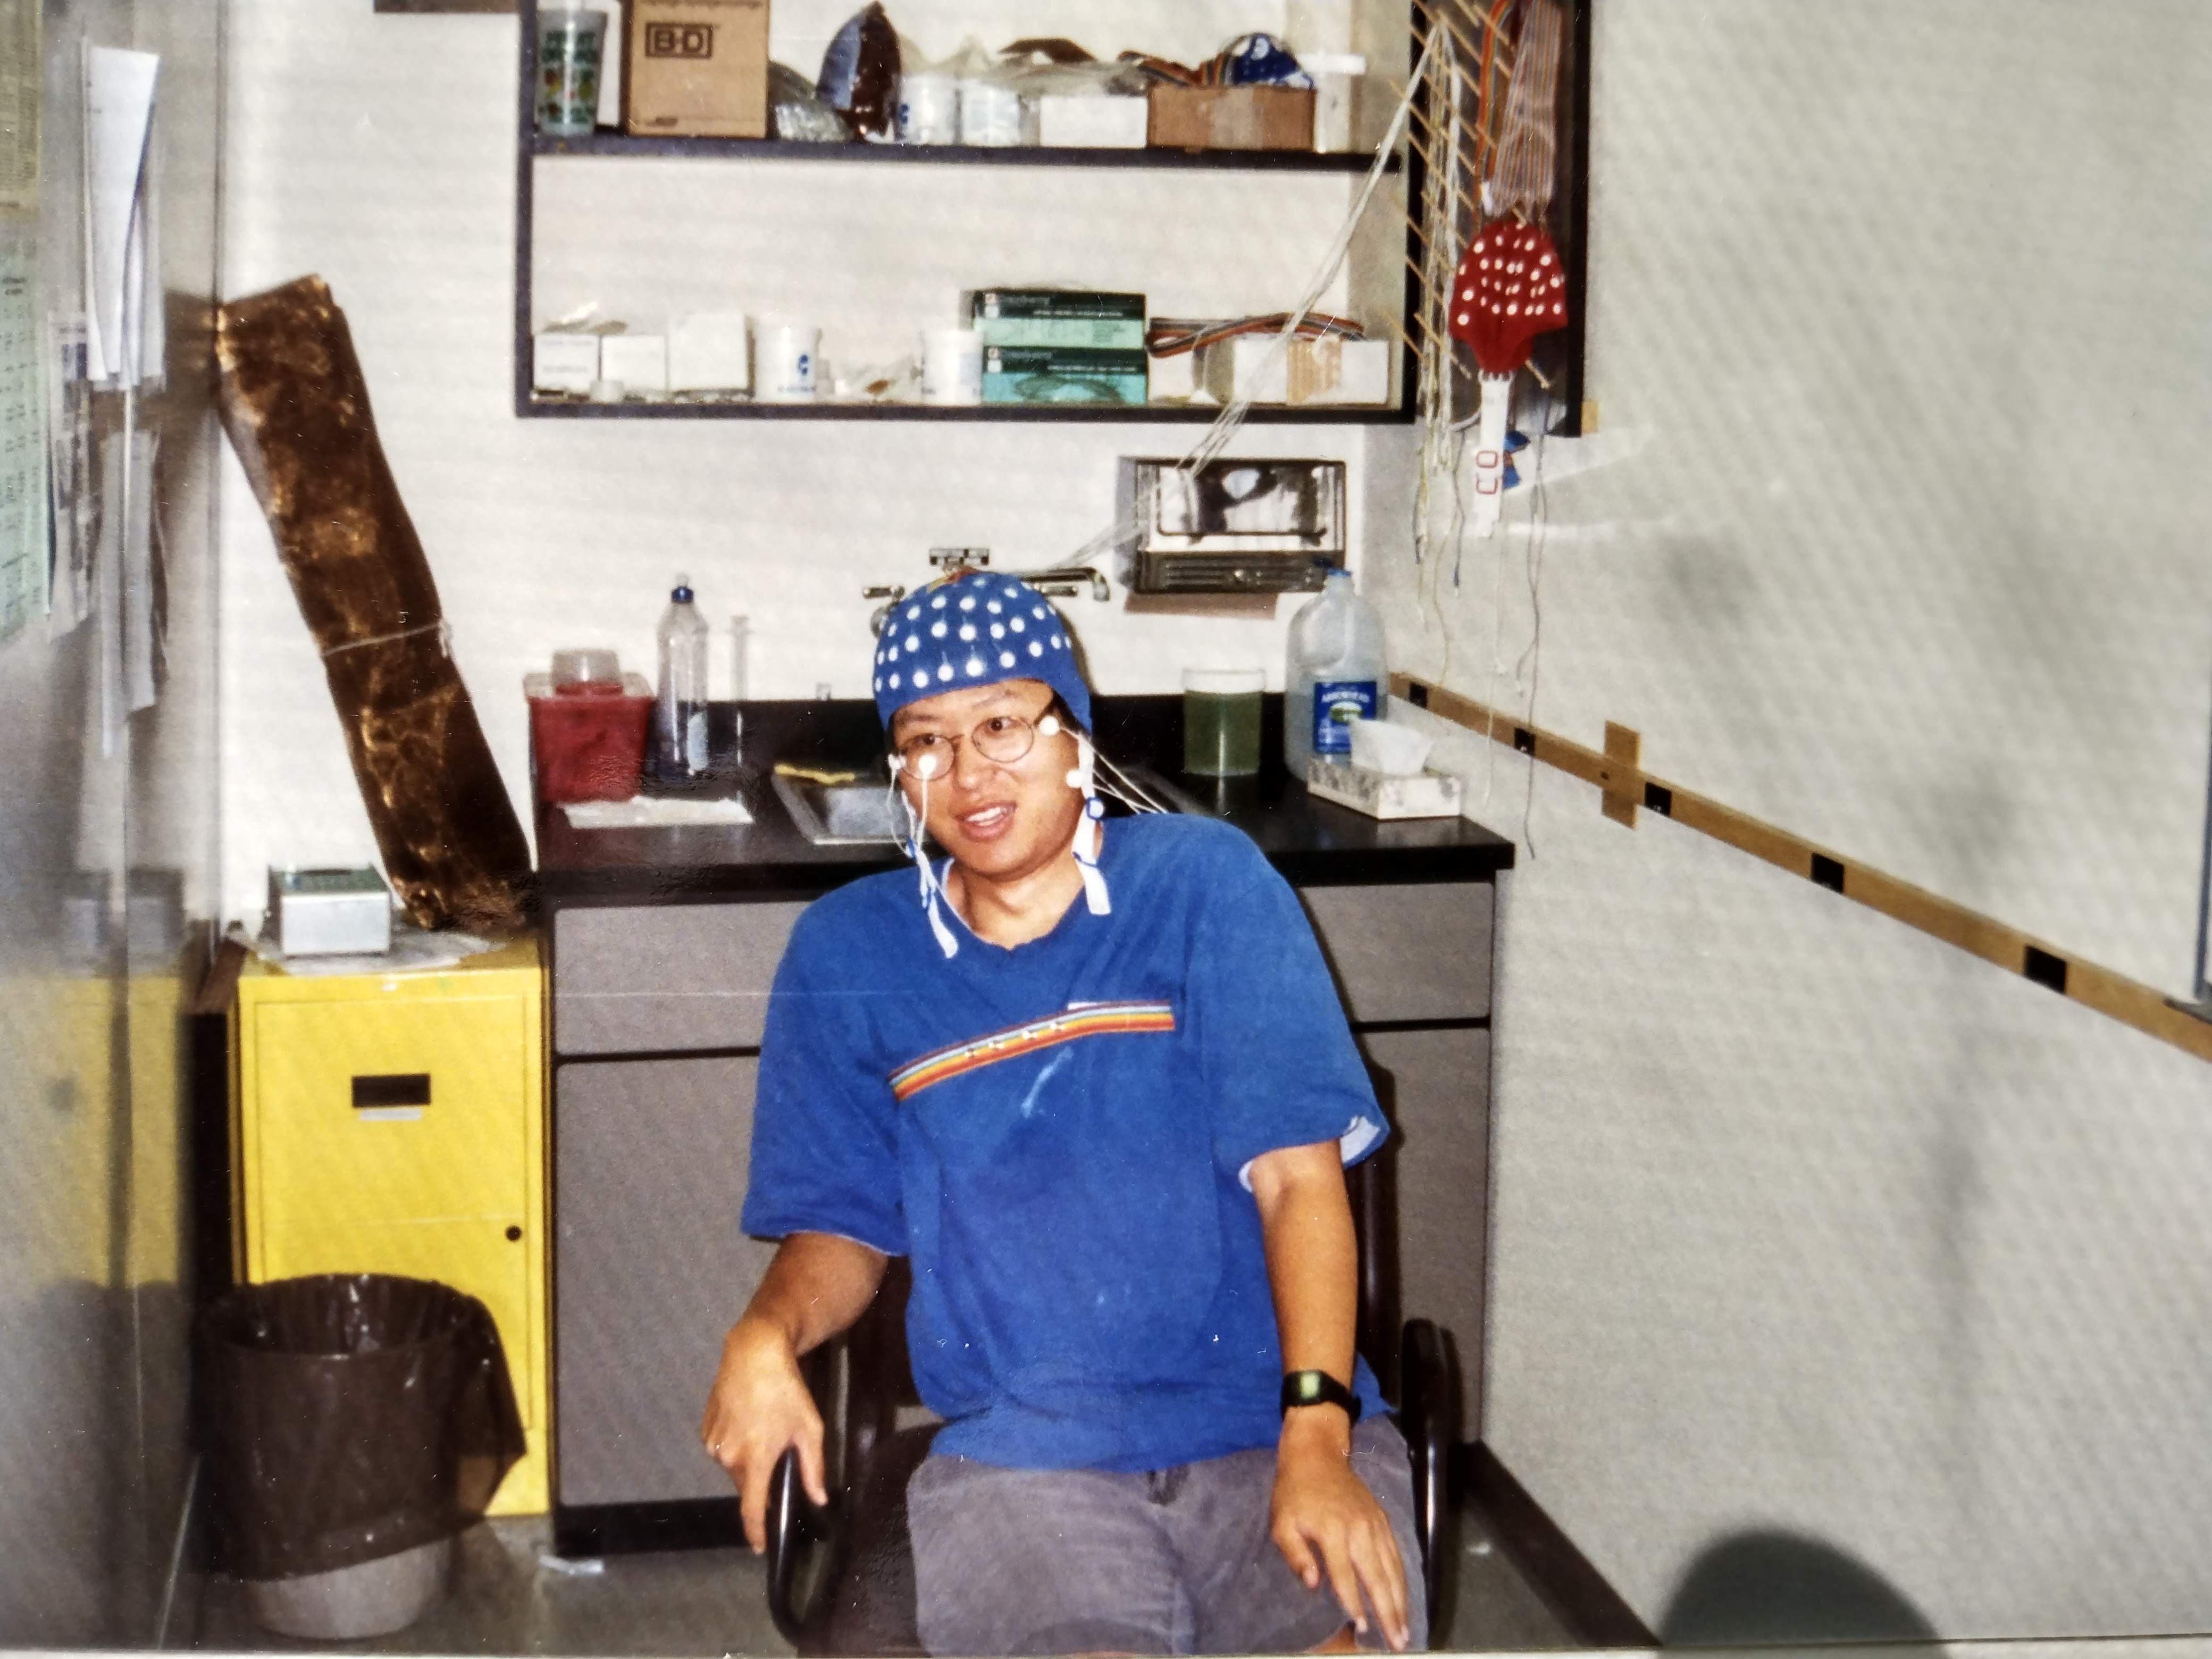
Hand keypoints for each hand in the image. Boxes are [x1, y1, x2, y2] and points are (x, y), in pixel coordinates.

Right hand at [700, 1315, 826, 1553]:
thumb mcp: (809, 1428)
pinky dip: (735, 1446)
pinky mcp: (705, 1429)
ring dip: (747, 1461)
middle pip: (746, 1486)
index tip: (760, 1548)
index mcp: (756, 1460)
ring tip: (763, 1432)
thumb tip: (819, 1498)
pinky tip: (748, 1423)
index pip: (753, 1509)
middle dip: (761, 1482)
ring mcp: (713, 1443)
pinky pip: (722, 1449)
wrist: (754, 1353)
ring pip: (733, 1467)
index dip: (756, 1533)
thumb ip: (814, 1468)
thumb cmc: (787, 1390)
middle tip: (778, 1458)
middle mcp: (728, 1457)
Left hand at [1270, 1410, 1410, 1651]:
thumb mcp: (1281, 1523)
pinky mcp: (1382, 1520)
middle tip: (1398, 1643)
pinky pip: (1396, 1554)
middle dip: (1389, 1612)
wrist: (1316, 1454)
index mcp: (1332, 1530)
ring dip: (1401, 1601)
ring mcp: (1374, 1524)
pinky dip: (1403, 1578)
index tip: (1363, 1629)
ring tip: (1406, 1630)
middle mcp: (1358, 1528)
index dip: (1353, 1603)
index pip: (1344, 1575)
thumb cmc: (1294, 1493)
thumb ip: (1295, 1555)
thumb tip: (1312, 1584)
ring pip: (1392, 1568)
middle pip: (1377, 1576)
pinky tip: (1405, 1599)